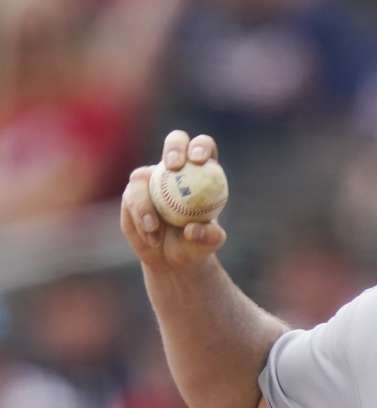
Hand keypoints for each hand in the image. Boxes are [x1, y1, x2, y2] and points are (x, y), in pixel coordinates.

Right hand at [120, 130, 227, 272]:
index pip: (204, 148)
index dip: (201, 147)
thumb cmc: (195, 245)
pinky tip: (150, 235)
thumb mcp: (208, 243)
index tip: (199, 160)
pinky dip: (140, 217)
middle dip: (174, 148)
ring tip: (154, 229)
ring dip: (146, 204)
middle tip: (173, 166)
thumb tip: (192, 229)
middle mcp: (177, 169)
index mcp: (203, 172)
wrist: (170, 258)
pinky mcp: (132, 193)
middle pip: (175, 142)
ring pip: (143, 176)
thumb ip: (207, 235)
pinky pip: (131, 198)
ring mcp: (152, 179)